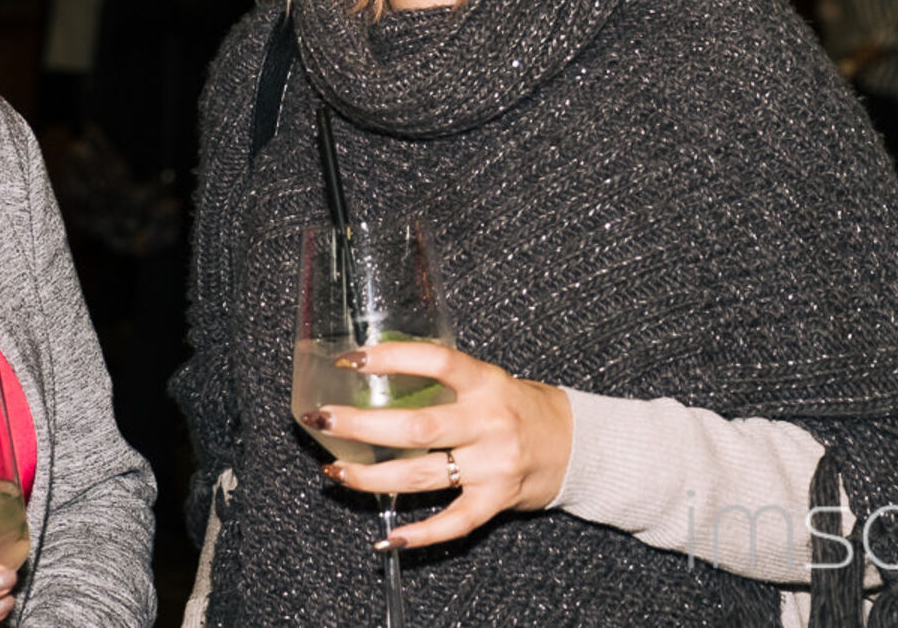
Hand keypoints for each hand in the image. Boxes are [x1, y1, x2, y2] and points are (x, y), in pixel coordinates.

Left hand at [300, 340, 571, 549]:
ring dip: (371, 478)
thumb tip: (377, 367)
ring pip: (421, 476)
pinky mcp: (495, 501)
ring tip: (335, 472)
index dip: (390, 358)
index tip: (349, 360)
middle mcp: (489, 423)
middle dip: (362, 426)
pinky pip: (453, 523)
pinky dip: (418, 534)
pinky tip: (386, 538)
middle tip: (322, 420)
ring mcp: (493, 466)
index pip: (436, 362)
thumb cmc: (519, 407)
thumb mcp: (488, 379)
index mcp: (486, 383)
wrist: (574, 446)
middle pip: (417, 427)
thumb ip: (445, 378)